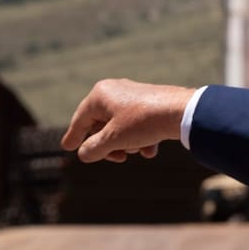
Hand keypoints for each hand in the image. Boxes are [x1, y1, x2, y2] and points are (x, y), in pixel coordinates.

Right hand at [61, 79, 196, 162]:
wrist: (182, 112)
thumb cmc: (143, 122)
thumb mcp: (113, 140)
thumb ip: (93, 149)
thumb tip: (84, 154)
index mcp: (100, 95)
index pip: (81, 119)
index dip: (74, 136)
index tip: (67, 147)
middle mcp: (115, 91)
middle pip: (102, 125)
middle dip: (109, 146)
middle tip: (119, 158)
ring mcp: (133, 96)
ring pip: (121, 127)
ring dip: (127, 144)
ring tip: (138, 150)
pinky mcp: (150, 103)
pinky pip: (137, 125)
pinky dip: (141, 139)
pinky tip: (150, 150)